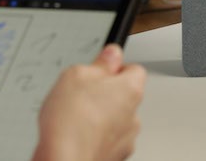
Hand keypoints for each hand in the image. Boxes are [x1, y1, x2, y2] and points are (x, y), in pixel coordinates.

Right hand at [33, 44, 146, 160]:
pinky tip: (76, 135)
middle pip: (123, 96)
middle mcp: (134, 115)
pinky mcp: (114, 156)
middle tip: (81, 95)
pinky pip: (107, 140)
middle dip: (104, 94)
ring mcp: (125, 139)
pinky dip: (95, 137)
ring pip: (115, 120)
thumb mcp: (76, 75)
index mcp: (131, 89)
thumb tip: (111, 55)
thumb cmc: (72, 123)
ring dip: (100, 117)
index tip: (99, 69)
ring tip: (75, 118)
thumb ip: (99, 63)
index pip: (134, 69)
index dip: (114, 68)